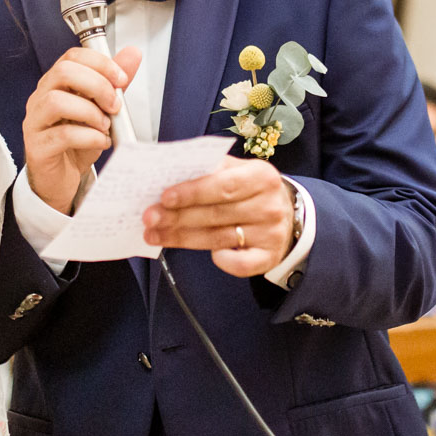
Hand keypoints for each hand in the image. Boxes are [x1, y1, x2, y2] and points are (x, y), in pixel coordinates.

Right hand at [21, 46, 142, 214]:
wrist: (62, 180)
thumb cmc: (77, 144)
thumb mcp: (101, 110)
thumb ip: (114, 83)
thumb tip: (131, 54)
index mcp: (55, 85)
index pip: (72, 57)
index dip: (100, 63)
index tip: (121, 79)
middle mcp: (40, 99)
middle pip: (63, 72)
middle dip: (97, 85)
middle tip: (114, 105)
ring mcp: (35, 123)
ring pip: (56, 101)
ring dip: (90, 112)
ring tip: (104, 125)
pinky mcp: (37, 148)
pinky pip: (61, 135)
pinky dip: (88, 137)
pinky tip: (100, 142)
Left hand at [144, 159, 295, 276]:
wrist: (285, 214)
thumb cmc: (251, 190)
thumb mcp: (238, 171)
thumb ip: (210, 170)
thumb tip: (170, 173)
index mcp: (262, 176)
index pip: (223, 185)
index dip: (192, 192)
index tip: (164, 197)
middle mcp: (269, 205)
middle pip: (216, 213)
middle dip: (178, 216)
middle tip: (149, 218)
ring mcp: (271, 234)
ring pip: (219, 238)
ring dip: (182, 238)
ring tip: (154, 235)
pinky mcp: (269, 257)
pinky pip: (240, 264)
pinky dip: (222, 260)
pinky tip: (208, 255)